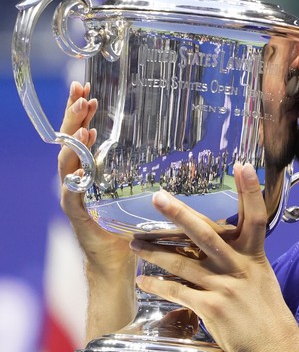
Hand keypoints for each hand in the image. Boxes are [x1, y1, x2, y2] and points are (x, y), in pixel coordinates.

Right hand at [58, 81, 132, 273]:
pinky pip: (72, 192)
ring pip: (67, 162)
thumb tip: (178, 142)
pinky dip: (74, 176)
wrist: (119, 260)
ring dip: (74, 141)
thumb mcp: (140, 189)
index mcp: (92, 171)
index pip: (82, 135)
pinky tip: (82, 161)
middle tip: (80, 93)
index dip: (81, 113)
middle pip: (70, 142)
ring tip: (84, 124)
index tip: (87, 90)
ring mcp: (75, 195)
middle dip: (74, 116)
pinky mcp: (78, 214)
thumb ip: (146, 168)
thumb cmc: (133, 224)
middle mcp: (79, 179)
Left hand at [129, 163, 298, 351]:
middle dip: (179, 215)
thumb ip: (241, 257)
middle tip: (158, 198)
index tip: (243, 166)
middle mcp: (239, 266)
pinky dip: (158, 286)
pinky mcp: (211, 308)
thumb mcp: (261, 276)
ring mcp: (224, 287)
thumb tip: (220, 242)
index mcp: (254, 255)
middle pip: (206, 234)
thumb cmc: (267, 311)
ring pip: (182, 263)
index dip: (250, 191)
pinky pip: (177, 292)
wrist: (274, 346)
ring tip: (135, 243)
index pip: (256, 217)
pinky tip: (143, 281)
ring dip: (155, 252)